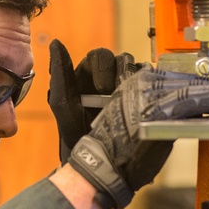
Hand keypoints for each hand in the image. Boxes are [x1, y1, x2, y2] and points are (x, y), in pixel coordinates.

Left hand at [47, 39, 140, 163]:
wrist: (98, 165)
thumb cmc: (75, 135)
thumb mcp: (63, 104)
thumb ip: (59, 73)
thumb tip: (55, 42)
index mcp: (88, 76)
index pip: (100, 56)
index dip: (102, 68)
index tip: (101, 89)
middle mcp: (109, 79)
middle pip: (122, 60)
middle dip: (120, 76)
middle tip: (116, 97)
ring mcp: (128, 89)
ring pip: (139, 70)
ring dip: (135, 83)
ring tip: (129, 103)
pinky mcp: (144, 100)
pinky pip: (152, 85)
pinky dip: (149, 91)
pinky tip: (142, 106)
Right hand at [67, 66, 208, 208]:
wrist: (102, 166)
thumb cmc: (121, 150)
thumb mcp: (146, 119)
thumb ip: (169, 107)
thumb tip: (200, 108)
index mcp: (142, 79)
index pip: (187, 78)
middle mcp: (147, 80)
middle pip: (198, 81)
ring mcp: (154, 93)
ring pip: (203, 89)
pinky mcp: (164, 109)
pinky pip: (202, 101)